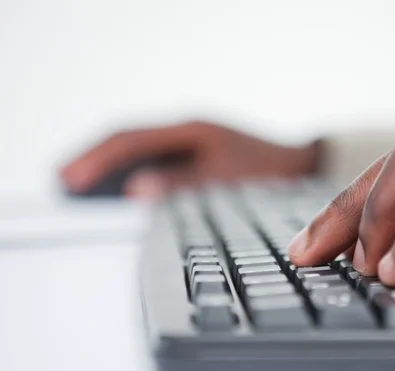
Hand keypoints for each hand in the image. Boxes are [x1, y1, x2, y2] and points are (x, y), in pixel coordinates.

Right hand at [61, 121, 321, 196]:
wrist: (302, 168)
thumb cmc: (269, 172)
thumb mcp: (225, 181)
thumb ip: (181, 185)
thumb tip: (135, 190)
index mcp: (190, 129)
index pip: (130, 139)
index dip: (97, 159)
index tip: (70, 178)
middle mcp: (187, 131)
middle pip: (128, 140)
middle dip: (95, 158)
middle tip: (63, 179)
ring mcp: (191, 143)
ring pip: (140, 150)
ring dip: (111, 165)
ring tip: (81, 184)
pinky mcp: (197, 156)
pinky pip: (156, 160)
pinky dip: (133, 172)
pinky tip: (122, 188)